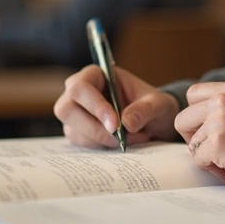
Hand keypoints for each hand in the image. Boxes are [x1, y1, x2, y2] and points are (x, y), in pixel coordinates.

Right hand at [54, 65, 180, 148]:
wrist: (154, 122)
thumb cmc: (153, 105)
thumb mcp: (158, 104)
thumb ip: (145, 109)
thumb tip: (127, 123)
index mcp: (95, 75)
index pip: (81, 87)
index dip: (94, 106)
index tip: (115, 125)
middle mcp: (79, 93)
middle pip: (66, 109)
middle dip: (94, 128)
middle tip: (121, 138)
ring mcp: (75, 114)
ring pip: (73, 131)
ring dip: (102, 140)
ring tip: (132, 139)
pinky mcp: (78, 133)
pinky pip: (81, 144)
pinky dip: (102, 148)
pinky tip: (122, 143)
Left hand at [174, 80, 224, 191]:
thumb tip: (224, 106)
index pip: (194, 94)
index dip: (196, 115)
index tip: (207, 129)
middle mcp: (224, 99)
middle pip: (183, 118)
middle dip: (193, 137)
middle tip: (209, 150)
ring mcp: (219, 120)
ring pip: (192, 142)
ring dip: (207, 156)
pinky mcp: (217, 143)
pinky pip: (199, 159)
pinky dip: (213, 169)